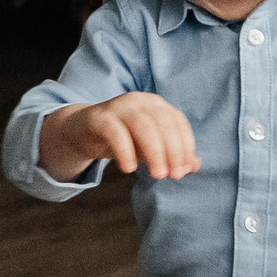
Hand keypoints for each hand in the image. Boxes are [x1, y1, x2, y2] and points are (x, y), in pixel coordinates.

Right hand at [40, 92, 199, 181]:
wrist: (82, 131)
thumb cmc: (122, 139)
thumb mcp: (148, 149)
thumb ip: (170, 155)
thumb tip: (194, 166)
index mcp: (156, 105)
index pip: (178, 122)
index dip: (185, 146)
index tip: (185, 170)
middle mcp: (140, 100)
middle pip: (163, 123)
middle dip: (172, 151)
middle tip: (173, 176)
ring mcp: (119, 106)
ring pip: (143, 125)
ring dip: (154, 151)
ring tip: (157, 175)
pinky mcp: (99, 117)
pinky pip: (115, 132)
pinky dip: (125, 150)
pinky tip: (129, 168)